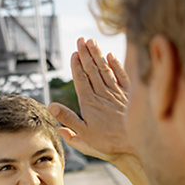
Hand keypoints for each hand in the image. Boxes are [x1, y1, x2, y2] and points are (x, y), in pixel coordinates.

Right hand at [49, 37, 133, 161]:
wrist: (134, 144)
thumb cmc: (108, 143)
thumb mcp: (83, 136)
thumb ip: (68, 120)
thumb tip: (51, 106)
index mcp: (89, 103)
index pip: (81, 80)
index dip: (77, 66)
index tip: (74, 53)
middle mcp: (102, 95)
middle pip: (92, 70)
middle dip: (86, 54)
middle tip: (80, 40)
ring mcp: (117, 93)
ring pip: (105, 70)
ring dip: (98, 55)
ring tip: (92, 42)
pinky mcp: (130, 95)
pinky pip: (122, 76)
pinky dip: (116, 65)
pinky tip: (111, 56)